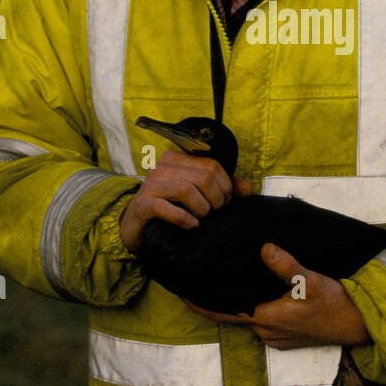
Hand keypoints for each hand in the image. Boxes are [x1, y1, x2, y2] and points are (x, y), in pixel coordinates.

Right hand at [119, 150, 251, 252]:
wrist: (137, 226)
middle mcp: (162, 167)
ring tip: (203, 217)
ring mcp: (151, 185)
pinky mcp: (143, 205)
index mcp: (177, 159)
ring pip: (187, 189)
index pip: (212, 165)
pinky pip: (167, 208)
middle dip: (216, 198)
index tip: (224, 201)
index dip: (225, 185)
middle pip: (203, 177)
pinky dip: (184, 218)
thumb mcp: (197, 194)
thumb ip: (223, 188)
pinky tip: (191, 225)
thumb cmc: (170, 207)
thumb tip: (248, 188)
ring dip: (202, 207)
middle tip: (215, 212)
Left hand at [183, 244, 371, 348]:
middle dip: (213, 300)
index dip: (199, 304)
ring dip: (233, 303)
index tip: (180, 291)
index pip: (222, 312)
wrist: (360, 326)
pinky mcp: (287, 335)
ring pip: (246, 317)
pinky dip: (250, 307)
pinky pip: (260, 321)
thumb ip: (287, 266)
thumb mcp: (311, 281)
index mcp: (266, 317)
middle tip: (197, 280)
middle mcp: (266, 330)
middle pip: (230, 315)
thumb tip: (264, 248)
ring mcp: (276, 335)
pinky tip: (253, 292)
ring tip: (220, 282)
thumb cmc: (336, 304)